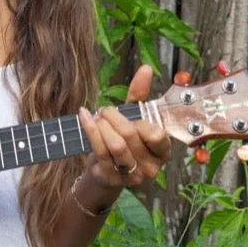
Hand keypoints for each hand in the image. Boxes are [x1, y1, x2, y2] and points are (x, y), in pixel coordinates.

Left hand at [79, 64, 171, 189]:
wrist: (106, 169)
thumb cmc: (125, 139)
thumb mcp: (135, 116)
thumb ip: (140, 94)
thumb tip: (146, 68)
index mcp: (163, 151)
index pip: (157, 136)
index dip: (140, 121)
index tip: (128, 113)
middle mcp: (151, 167)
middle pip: (130, 135)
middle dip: (113, 116)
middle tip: (105, 110)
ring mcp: (132, 176)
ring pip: (115, 145)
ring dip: (102, 125)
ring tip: (98, 117)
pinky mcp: (112, 178)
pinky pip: (99, 150)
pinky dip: (89, 129)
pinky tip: (84, 116)